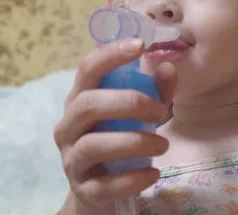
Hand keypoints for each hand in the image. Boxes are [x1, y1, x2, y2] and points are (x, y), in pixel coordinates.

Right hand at [54, 39, 176, 213]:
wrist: (99, 192)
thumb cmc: (119, 143)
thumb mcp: (138, 115)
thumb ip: (154, 92)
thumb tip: (168, 68)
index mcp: (79, 100)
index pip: (88, 70)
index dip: (111, 55)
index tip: (140, 46)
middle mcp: (69, 127)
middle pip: (87, 105)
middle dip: (128, 103)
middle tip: (161, 112)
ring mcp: (72, 160)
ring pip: (93, 145)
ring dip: (134, 141)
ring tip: (163, 144)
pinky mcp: (84, 190)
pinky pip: (104, 185)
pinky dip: (132, 179)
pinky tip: (153, 173)